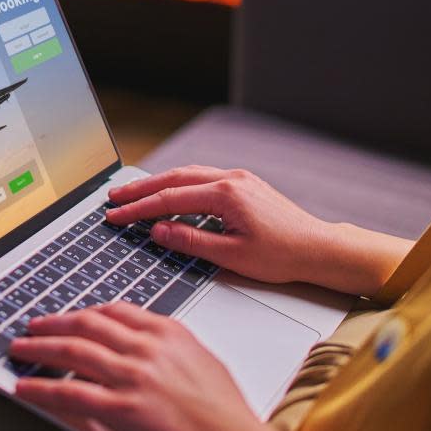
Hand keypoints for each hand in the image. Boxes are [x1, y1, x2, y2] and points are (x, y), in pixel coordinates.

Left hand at [12, 302, 304, 430]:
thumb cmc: (225, 413)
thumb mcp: (199, 361)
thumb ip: (165, 349)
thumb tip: (136, 349)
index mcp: (168, 332)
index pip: (115, 310)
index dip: (84, 311)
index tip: (70, 316)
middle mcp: (147, 348)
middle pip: (87, 324)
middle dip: (54, 323)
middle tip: (33, 326)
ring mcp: (133, 376)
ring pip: (73, 352)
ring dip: (40, 348)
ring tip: (21, 349)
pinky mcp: (122, 408)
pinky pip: (70, 393)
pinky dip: (43, 388)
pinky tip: (26, 387)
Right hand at [106, 165, 411, 295]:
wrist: (318, 249)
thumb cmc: (282, 256)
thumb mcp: (232, 256)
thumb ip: (191, 241)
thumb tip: (159, 230)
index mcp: (226, 195)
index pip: (169, 200)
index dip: (138, 209)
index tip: (115, 216)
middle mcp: (231, 179)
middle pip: (173, 179)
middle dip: (140, 189)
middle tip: (113, 198)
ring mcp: (238, 178)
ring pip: (187, 175)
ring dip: (157, 183)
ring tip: (132, 194)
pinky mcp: (243, 184)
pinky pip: (202, 178)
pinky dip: (178, 184)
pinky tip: (167, 192)